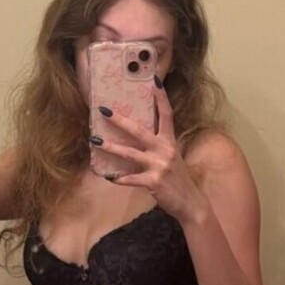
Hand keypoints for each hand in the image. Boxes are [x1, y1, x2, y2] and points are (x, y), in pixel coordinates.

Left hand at [92, 84, 205, 224]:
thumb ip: (159, 147)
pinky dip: (119, 178)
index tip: (154, 81)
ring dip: (110, 147)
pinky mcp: (153, 182)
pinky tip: (109, 177)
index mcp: (170, 142)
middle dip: (120, 120)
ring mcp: (159, 165)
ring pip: (129, 153)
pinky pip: (131, 178)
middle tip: (104, 111)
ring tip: (94, 141)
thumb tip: (140, 138)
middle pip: (139, 130)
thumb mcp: (173, 158)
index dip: (161, 98)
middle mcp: (165, 150)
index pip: (166, 115)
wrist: (190, 203)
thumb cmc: (178, 180)